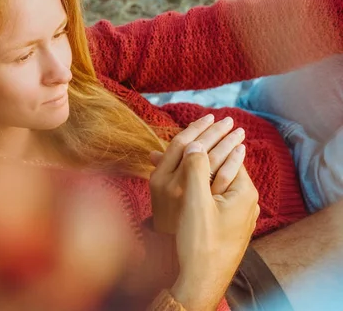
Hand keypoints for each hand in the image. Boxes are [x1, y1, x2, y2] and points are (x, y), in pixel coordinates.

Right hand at [170, 141, 259, 310]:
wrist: (202, 282)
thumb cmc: (201, 243)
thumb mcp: (196, 201)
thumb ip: (197, 169)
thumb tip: (195, 142)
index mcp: (244, 193)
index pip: (226, 157)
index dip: (206, 145)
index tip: (189, 134)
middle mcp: (246, 203)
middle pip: (220, 170)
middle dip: (195, 159)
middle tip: (170, 151)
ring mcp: (238, 217)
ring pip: (213, 187)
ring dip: (192, 176)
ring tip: (168, 168)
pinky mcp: (227, 228)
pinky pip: (212, 202)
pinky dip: (196, 193)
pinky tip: (180, 194)